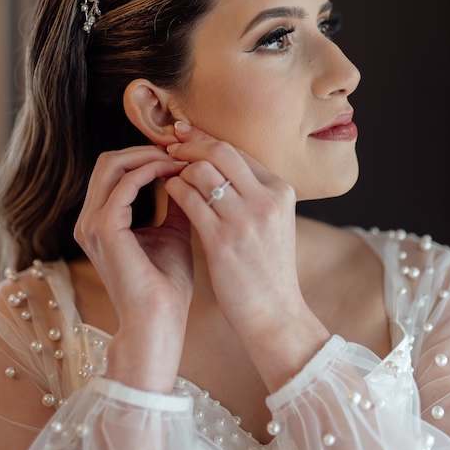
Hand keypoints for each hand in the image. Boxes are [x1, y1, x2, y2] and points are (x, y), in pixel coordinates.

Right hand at [74, 145, 193, 391]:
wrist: (159, 322)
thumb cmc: (167, 286)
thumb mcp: (174, 234)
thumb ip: (176, 205)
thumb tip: (190, 176)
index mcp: (101, 221)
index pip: (116, 170)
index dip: (146, 155)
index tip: (180, 152)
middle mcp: (90, 220)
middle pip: (109, 161)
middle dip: (146, 149)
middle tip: (180, 149)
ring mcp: (92, 224)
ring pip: (112, 165)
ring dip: (149, 156)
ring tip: (180, 158)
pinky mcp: (104, 229)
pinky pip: (124, 184)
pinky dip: (150, 171)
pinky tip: (175, 173)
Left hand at [164, 123, 328, 381]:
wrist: (275, 314)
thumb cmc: (268, 270)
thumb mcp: (273, 223)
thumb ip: (253, 193)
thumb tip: (219, 164)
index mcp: (281, 191)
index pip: (239, 150)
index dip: (207, 139)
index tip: (185, 135)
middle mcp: (267, 199)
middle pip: (221, 152)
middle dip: (191, 145)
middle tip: (170, 148)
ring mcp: (246, 219)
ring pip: (202, 171)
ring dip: (179, 169)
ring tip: (168, 175)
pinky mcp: (223, 240)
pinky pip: (189, 199)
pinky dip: (174, 190)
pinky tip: (168, 193)